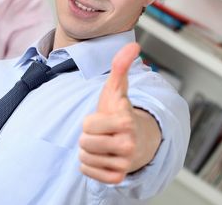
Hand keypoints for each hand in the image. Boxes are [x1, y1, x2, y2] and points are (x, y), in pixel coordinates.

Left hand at [79, 42, 158, 183]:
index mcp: (126, 121)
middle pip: (84, 143)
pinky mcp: (118, 177)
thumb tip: (133, 45)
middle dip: (88, 136)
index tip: (103, 119)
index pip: (88, 125)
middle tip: (101, 133)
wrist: (137, 140)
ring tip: (102, 144)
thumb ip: (120, 67)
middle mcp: (128, 144)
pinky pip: (88, 172)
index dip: (90, 121)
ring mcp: (125, 163)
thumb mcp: (117, 90)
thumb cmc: (121, 113)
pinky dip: (90, 165)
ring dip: (88, 151)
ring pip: (85, 158)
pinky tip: (102, 157)